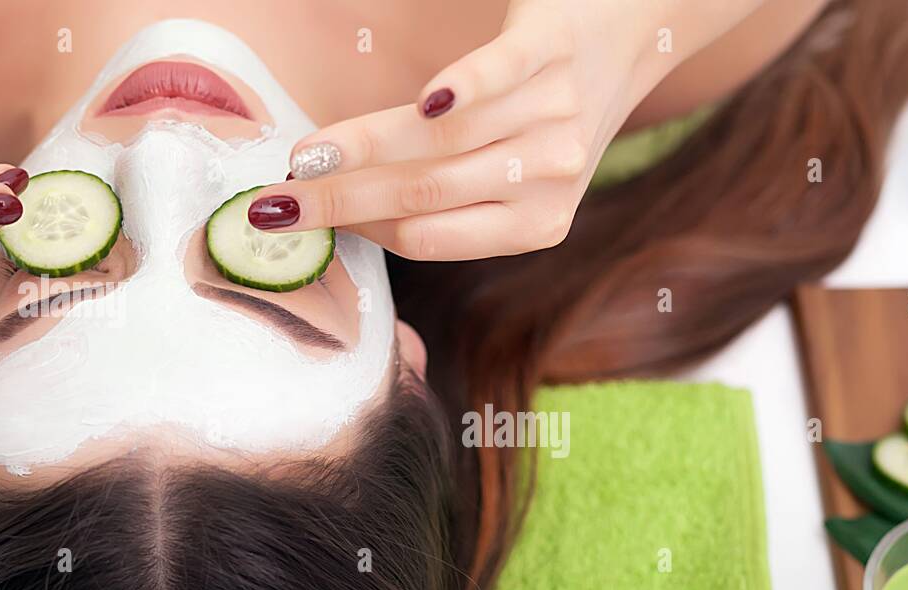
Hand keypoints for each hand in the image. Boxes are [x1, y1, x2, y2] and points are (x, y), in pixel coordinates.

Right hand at [248, 0, 738, 259]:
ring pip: (445, 143)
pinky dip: (464, 88)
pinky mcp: (552, 49)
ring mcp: (553, 114)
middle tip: (274, 208)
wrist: (633, 34)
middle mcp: (549, 177)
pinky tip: (425, 102)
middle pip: (426, 193)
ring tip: (306, 158)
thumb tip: (347, 210)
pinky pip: (500, 75)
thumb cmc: (550, 113)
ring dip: (366, 149)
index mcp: (538, 224)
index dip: (363, 227)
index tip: (303, 214)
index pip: (430, 236)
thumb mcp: (519, 173)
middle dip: (341, 201)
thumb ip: (451, 196)